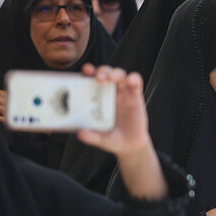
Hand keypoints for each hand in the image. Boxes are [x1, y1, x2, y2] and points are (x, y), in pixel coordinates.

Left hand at [76, 64, 166, 199]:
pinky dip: (134, 79)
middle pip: (106, 73)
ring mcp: (124, 93)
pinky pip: (136, 83)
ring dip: (116, 73)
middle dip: (102, 71)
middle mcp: (110, 93)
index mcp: (98, 98)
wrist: (130, 145)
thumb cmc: (112, 139)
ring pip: (120, 74)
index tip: (85, 71)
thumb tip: (80, 134)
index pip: (92, 80)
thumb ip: (91, 137)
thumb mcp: (100, 139)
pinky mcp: (136, 96)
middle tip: (98, 77)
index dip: (89, 73)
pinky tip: (130, 81)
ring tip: (111, 78)